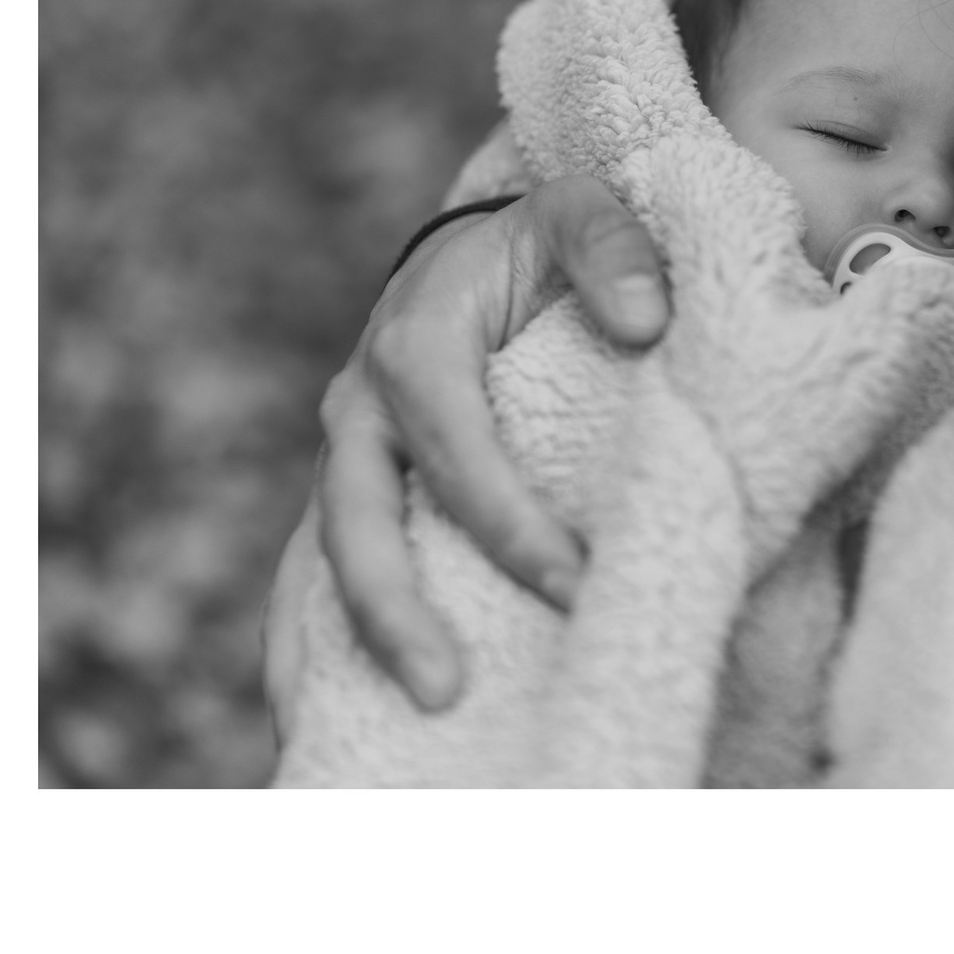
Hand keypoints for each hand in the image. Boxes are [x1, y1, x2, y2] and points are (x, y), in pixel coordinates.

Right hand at [279, 172, 672, 713]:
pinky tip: (317, 731)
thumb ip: (615, 249)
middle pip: (359, 524)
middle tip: (448, 693)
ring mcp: (346, 461)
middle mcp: (360, 411)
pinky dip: (308, 653)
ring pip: (319, 566)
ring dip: (342, 652)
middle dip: (394, 612)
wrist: (474, 248)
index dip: (509, 524)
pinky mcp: (348, 498)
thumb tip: (644, 324)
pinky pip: (312, 581)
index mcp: (415, 347)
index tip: (573, 584)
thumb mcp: (580, 210)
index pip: (457, 451)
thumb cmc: (538, 242)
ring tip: (377, 743)